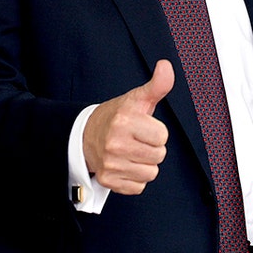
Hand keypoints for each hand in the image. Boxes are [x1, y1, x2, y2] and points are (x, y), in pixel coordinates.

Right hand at [83, 60, 173, 193]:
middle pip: (159, 156)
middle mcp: (115, 143)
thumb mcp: (137, 98)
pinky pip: (138, 187)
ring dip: (145, 164)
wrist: (85, 135)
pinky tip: (125, 165)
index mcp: (124, 121)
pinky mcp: (107, 180)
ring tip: (131, 152)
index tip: (144, 127)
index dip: (157, 131)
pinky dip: (134, 178)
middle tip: (137, 140)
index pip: (162, 136)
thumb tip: (166, 66)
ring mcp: (110, 163)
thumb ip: (157, 85)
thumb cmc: (117, 116)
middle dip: (152, 148)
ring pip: (150, 173)